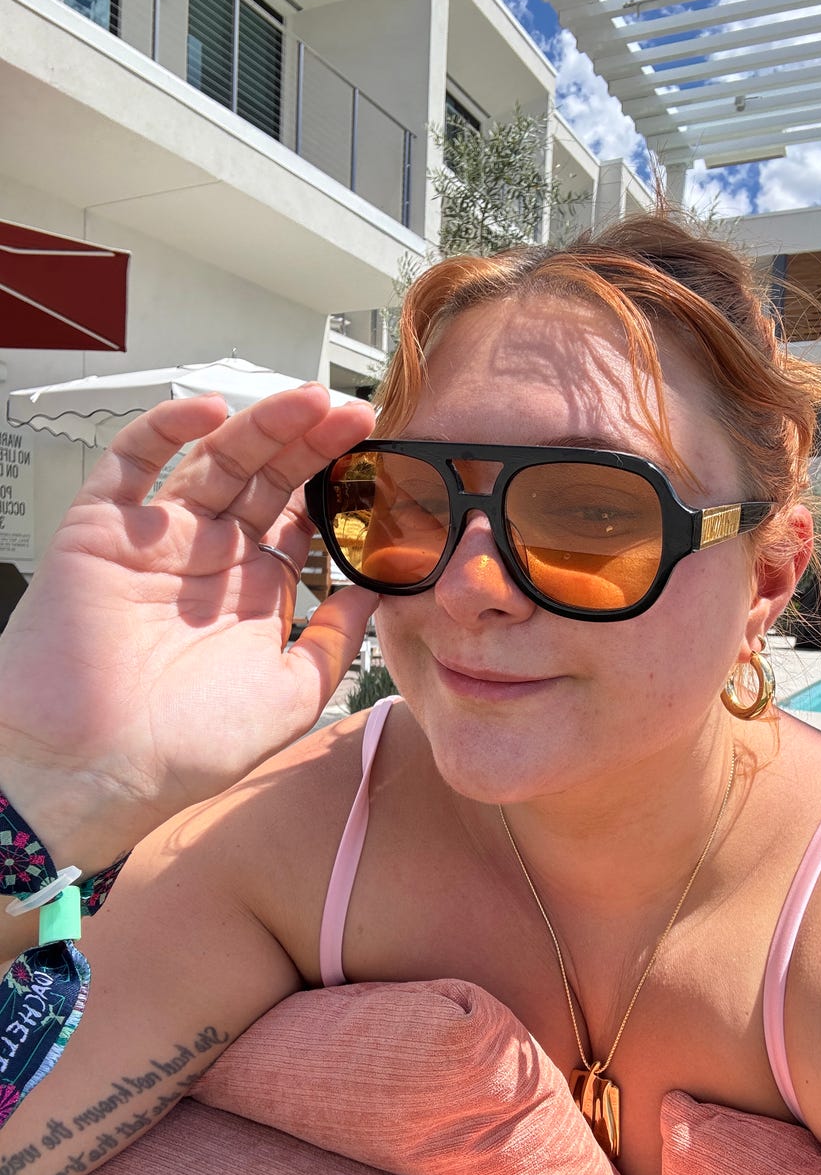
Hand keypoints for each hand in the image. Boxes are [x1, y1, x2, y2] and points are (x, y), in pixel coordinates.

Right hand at [0, 384, 377, 869]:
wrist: (90, 771)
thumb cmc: (185, 748)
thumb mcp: (291, 696)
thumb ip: (335, 643)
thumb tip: (374, 595)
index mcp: (252, 592)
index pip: (301, 518)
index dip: (336, 486)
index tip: (377, 458)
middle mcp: (208, 558)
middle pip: (266, 479)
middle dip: (310, 443)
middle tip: (351, 415)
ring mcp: (156, 538)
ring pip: (214, 459)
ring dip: (260, 425)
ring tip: (308, 402)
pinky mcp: (102, 528)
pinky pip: (131, 462)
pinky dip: (164, 430)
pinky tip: (209, 412)